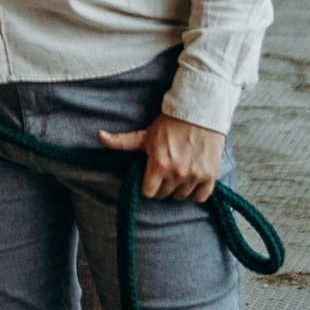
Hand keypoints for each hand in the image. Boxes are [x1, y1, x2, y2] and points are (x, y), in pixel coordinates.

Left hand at [97, 113, 223, 203]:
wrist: (199, 112)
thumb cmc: (170, 123)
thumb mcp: (145, 133)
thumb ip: (122, 141)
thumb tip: (99, 136)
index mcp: (159, 164)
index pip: (148, 192)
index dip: (147, 185)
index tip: (151, 176)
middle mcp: (177, 172)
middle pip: (164, 195)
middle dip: (162, 185)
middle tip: (165, 171)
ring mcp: (194, 175)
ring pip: (181, 197)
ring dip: (178, 188)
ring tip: (178, 173)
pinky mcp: (210, 176)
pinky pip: (200, 197)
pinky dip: (195, 193)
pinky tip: (191, 181)